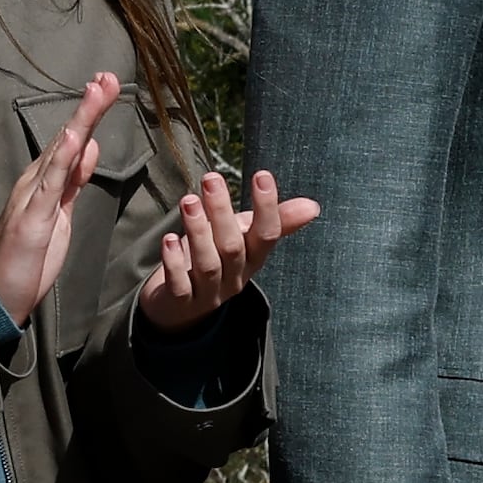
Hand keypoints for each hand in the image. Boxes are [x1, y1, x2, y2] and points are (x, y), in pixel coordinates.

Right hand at [0, 72, 118, 326]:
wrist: (1, 293)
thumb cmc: (29, 257)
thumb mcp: (61, 213)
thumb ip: (73, 180)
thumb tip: (90, 147)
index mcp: (46, 182)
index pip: (71, 141)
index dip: (90, 113)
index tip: (107, 86)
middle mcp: (36, 182)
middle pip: (66, 138)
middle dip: (88, 108)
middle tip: (107, 78)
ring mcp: (32, 198)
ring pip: (59, 152)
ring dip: (79, 122)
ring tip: (95, 93)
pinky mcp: (32, 219)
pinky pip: (49, 186)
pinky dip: (61, 160)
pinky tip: (72, 138)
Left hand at [144, 166, 316, 329]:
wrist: (183, 307)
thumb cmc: (218, 260)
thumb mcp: (246, 239)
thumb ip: (276, 221)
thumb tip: (314, 206)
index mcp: (254, 258)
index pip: (267, 235)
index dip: (267, 208)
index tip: (262, 175)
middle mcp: (235, 276)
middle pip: (233, 247)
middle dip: (222, 212)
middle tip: (211, 179)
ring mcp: (209, 291)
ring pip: (207, 264)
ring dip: (198, 231)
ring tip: (189, 201)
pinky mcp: (182, 302)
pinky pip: (181, 285)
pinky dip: (175, 263)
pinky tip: (169, 240)